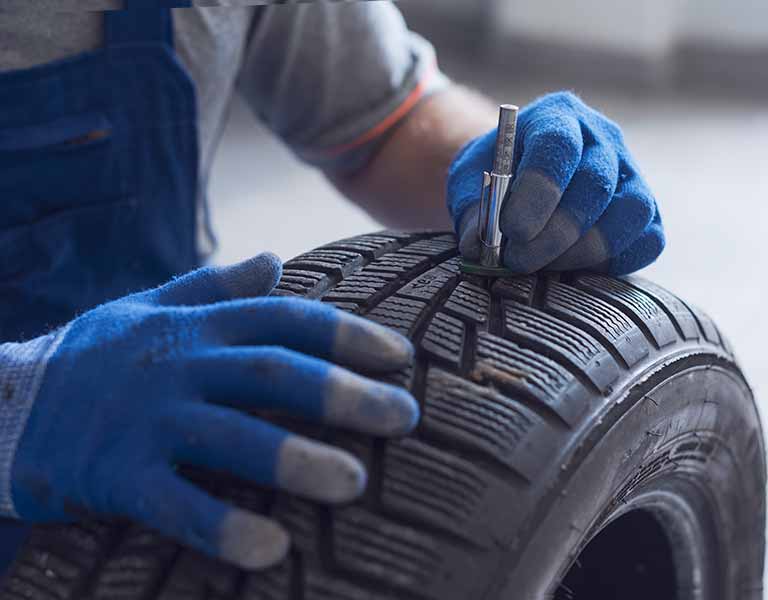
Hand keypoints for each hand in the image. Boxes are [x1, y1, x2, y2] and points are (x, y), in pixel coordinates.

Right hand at [1, 253, 416, 568]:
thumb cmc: (93, 358)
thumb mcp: (150, 308)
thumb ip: (214, 287)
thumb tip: (275, 258)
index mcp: (196, 326)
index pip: (285, 320)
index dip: (347, 336)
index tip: (401, 356)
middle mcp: (179, 365)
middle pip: (273, 373)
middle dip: (342, 394)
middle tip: (405, 417)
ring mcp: (146, 419)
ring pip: (232, 435)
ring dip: (297, 459)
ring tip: (356, 482)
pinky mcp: (113, 475)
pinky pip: (175, 504)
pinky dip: (222, 525)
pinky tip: (272, 549)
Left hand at [447, 91, 663, 274]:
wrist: (517, 181)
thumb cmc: (495, 178)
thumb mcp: (470, 186)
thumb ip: (473, 212)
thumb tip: (479, 247)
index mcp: (556, 117)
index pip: (558, 143)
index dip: (538, 190)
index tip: (512, 230)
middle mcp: (601, 137)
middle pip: (595, 182)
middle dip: (555, 232)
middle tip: (520, 260)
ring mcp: (630, 172)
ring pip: (632, 210)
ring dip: (586, 249)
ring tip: (545, 265)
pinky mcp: (644, 210)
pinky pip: (648, 239)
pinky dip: (615, 261)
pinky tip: (574, 267)